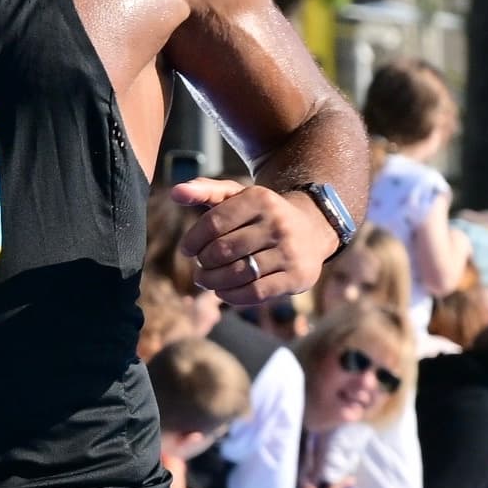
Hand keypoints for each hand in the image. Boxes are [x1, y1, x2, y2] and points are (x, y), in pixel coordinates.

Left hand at [173, 177, 340, 305]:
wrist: (312, 231)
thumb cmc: (262, 215)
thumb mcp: (237, 196)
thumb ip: (205, 191)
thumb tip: (176, 192)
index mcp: (260, 199)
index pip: (213, 224)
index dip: (193, 241)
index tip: (188, 250)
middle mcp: (277, 223)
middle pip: (222, 251)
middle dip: (204, 263)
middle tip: (201, 267)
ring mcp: (289, 251)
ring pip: (237, 274)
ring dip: (213, 282)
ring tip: (207, 281)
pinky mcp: (296, 276)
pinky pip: (254, 293)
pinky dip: (232, 296)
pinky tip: (224, 292)